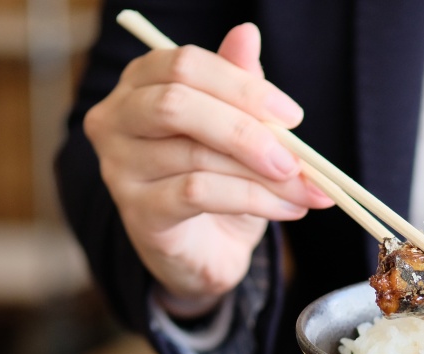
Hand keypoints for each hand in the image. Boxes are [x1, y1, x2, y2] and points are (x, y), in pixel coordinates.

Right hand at [83, 23, 331, 315]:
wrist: (206, 249)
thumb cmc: (219, 179)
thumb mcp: (236, 129)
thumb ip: (239, 86)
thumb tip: (246, 33)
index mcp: (141, 83)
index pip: (185, 65)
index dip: (243, 86)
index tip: (292, 117)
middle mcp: (117, 119)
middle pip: (178, 103)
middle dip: (247, 129)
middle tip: (296, 157)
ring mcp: (120, 168)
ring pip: (196, 155)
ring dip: (263, 175)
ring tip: (305, 191)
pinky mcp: (138, 212)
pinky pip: (198, 193)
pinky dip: (253, 199)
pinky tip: (286, 209)